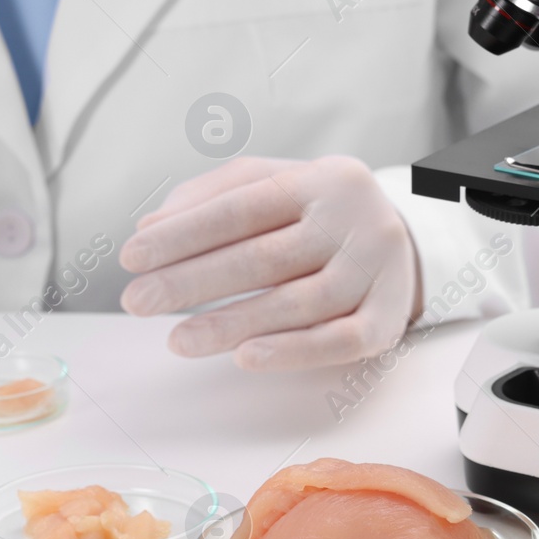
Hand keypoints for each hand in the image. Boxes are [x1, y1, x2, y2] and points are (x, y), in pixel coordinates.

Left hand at [118, 156, 420, 370]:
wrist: (407, 240)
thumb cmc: (317, 213)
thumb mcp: (271, 185)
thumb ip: (210, 197)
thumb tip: (149, 225)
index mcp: (320, 180)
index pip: (241, 207)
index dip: (183, 234)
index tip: (132, 257)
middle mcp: (354, 221)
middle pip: (264, 257)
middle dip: (192, 282)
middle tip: (137, 302)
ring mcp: (375, 272)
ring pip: (296, 303)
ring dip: (229, 325)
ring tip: (176, 340)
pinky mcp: (388, 319)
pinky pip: (338, 341)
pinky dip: (291, 352)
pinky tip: (244, 358)